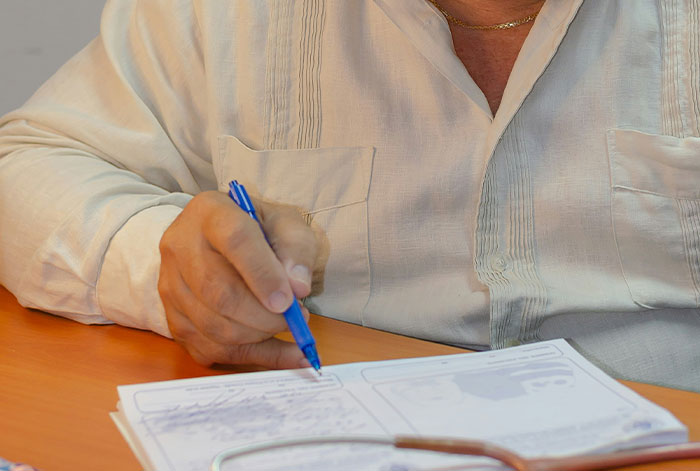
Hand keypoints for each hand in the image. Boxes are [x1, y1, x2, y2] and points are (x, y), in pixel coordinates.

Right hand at [157, 190, 317, 367]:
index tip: (290, 300)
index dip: (263, 274)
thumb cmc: (259, 228)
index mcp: (210, 211)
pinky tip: (285, 353)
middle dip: (263, 315)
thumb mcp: (286, 224)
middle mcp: (179, 246)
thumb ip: (297, 250)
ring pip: (212, 325)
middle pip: (218, 291)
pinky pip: (211, 349)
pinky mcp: (173, 318)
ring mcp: (170, 285)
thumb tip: (298, 287)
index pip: (235, 240)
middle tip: (294, 318)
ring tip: (287, 325)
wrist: (218, 238)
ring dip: (259, 335)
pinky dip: (255, 357)